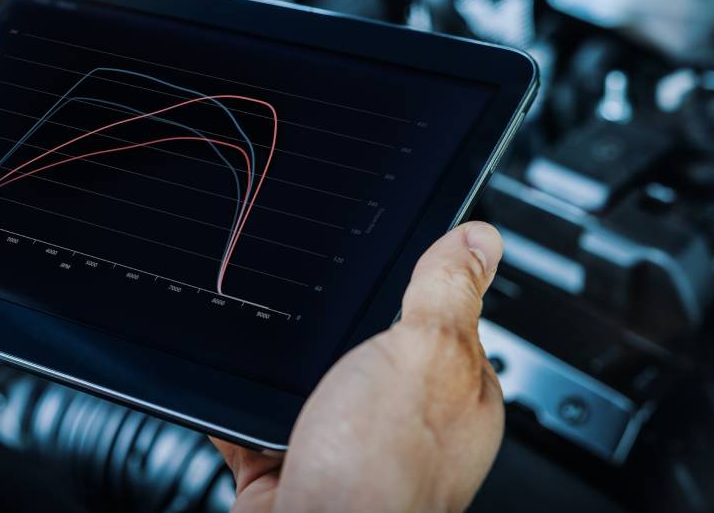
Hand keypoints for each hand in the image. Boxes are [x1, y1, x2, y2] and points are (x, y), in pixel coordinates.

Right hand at [212, 222, 505, 512]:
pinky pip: (258, 429)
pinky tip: (231, 395)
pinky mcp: (293, 474)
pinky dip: (239, 414)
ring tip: (270, 350)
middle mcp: (406, 428)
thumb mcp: (425, 352)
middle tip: (315, 309)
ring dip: (285, 373)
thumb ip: (449, 293)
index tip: (387, 262)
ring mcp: (348, 453)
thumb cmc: (382, 475)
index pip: (446, 325)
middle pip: (370, 352)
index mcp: (456, 396)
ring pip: (312, 388)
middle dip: (338, 332)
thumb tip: (482, 239)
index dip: (418, 293)